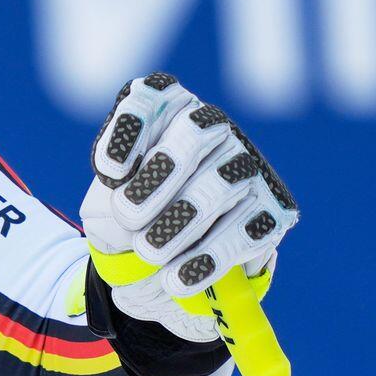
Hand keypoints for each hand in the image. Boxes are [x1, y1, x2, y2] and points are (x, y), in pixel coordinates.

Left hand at [80, 73, 297, 344]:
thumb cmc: (131, 225)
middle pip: (197, 130)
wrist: (163, 274)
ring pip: (222, 181)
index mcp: (166, 114)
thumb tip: (134, 203)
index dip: (132, 130)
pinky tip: (178, 279)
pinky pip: (246, 230)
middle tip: (128, 215)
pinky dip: (208, 257)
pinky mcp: (272, 211)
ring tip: (149, 252)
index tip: (110, 172)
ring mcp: (246, 167)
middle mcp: (212, 129)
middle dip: (160, 174)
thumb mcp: (104, 212)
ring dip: (180, 220)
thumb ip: (110, 202)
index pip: (154, 97)